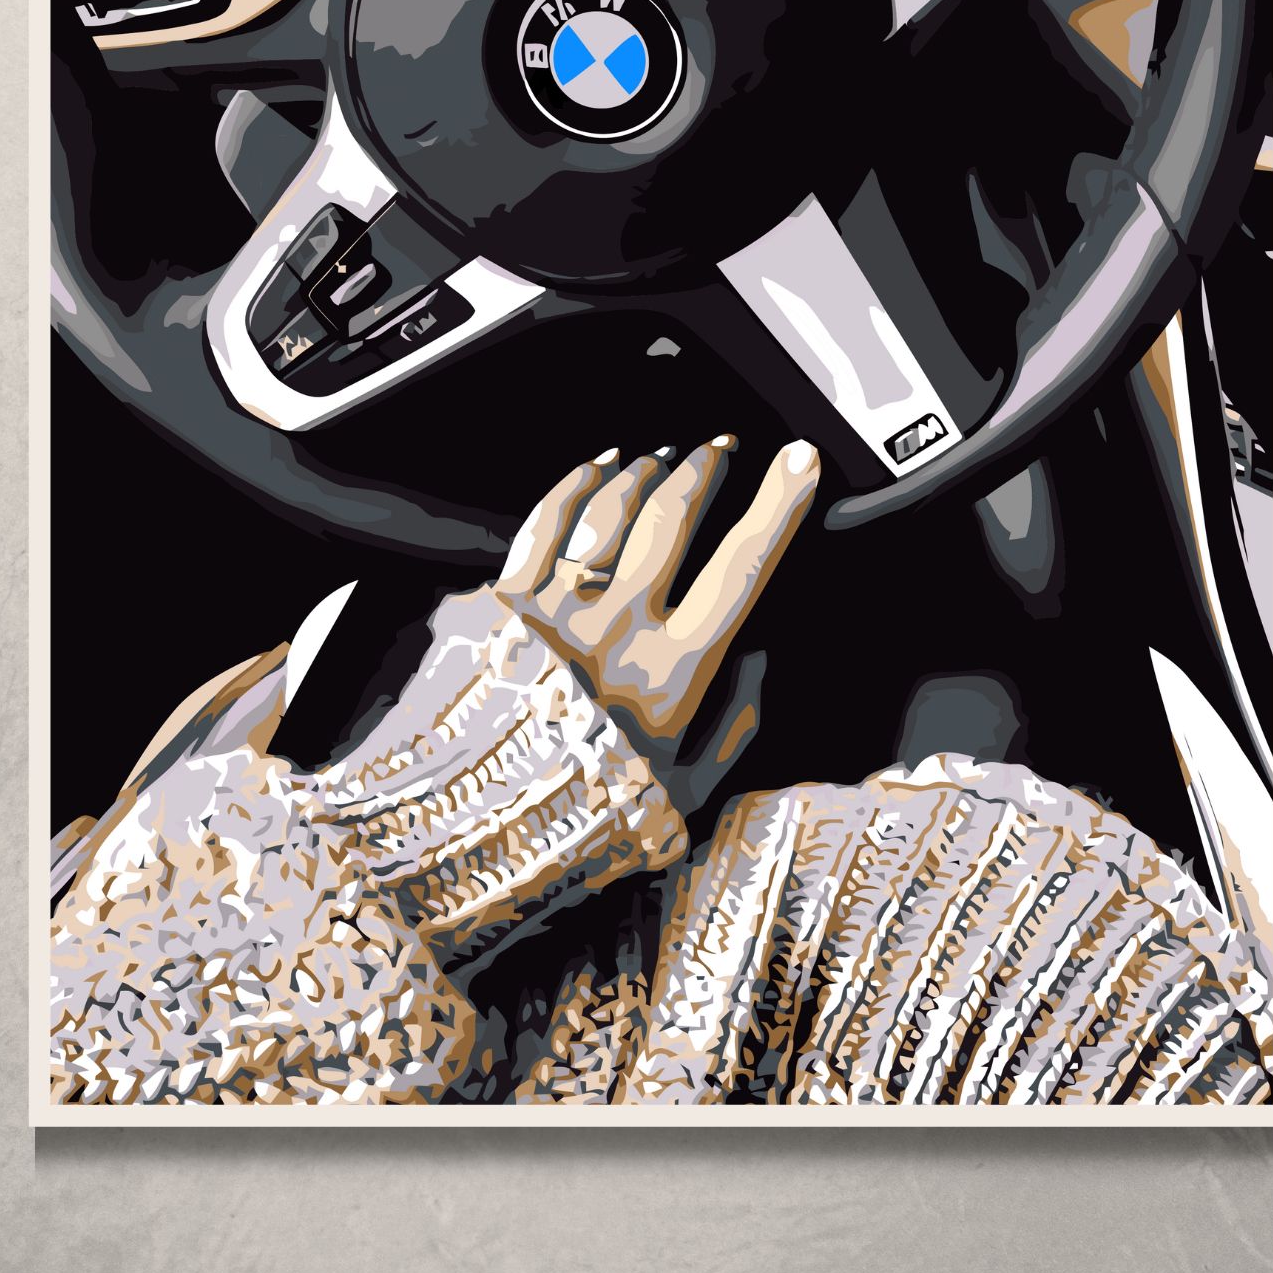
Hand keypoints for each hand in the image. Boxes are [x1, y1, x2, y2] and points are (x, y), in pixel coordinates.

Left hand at [473, 434, 820, 796]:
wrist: (472, 824)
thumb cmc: (584, 813)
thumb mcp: (684, 793)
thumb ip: (736, 725)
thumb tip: (759, 661)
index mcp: (672, 671)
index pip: (742, 567)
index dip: (778, 506)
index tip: (800, 461)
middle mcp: (618, 627)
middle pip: (674, 516)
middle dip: (708, 468)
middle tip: (723, 448)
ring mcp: (556, 607)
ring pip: (613, 508)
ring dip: (647, 471)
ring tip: (665, 457)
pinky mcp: (504, 600)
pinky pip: (547, 519)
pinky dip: (579, 483)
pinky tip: (598, 467)